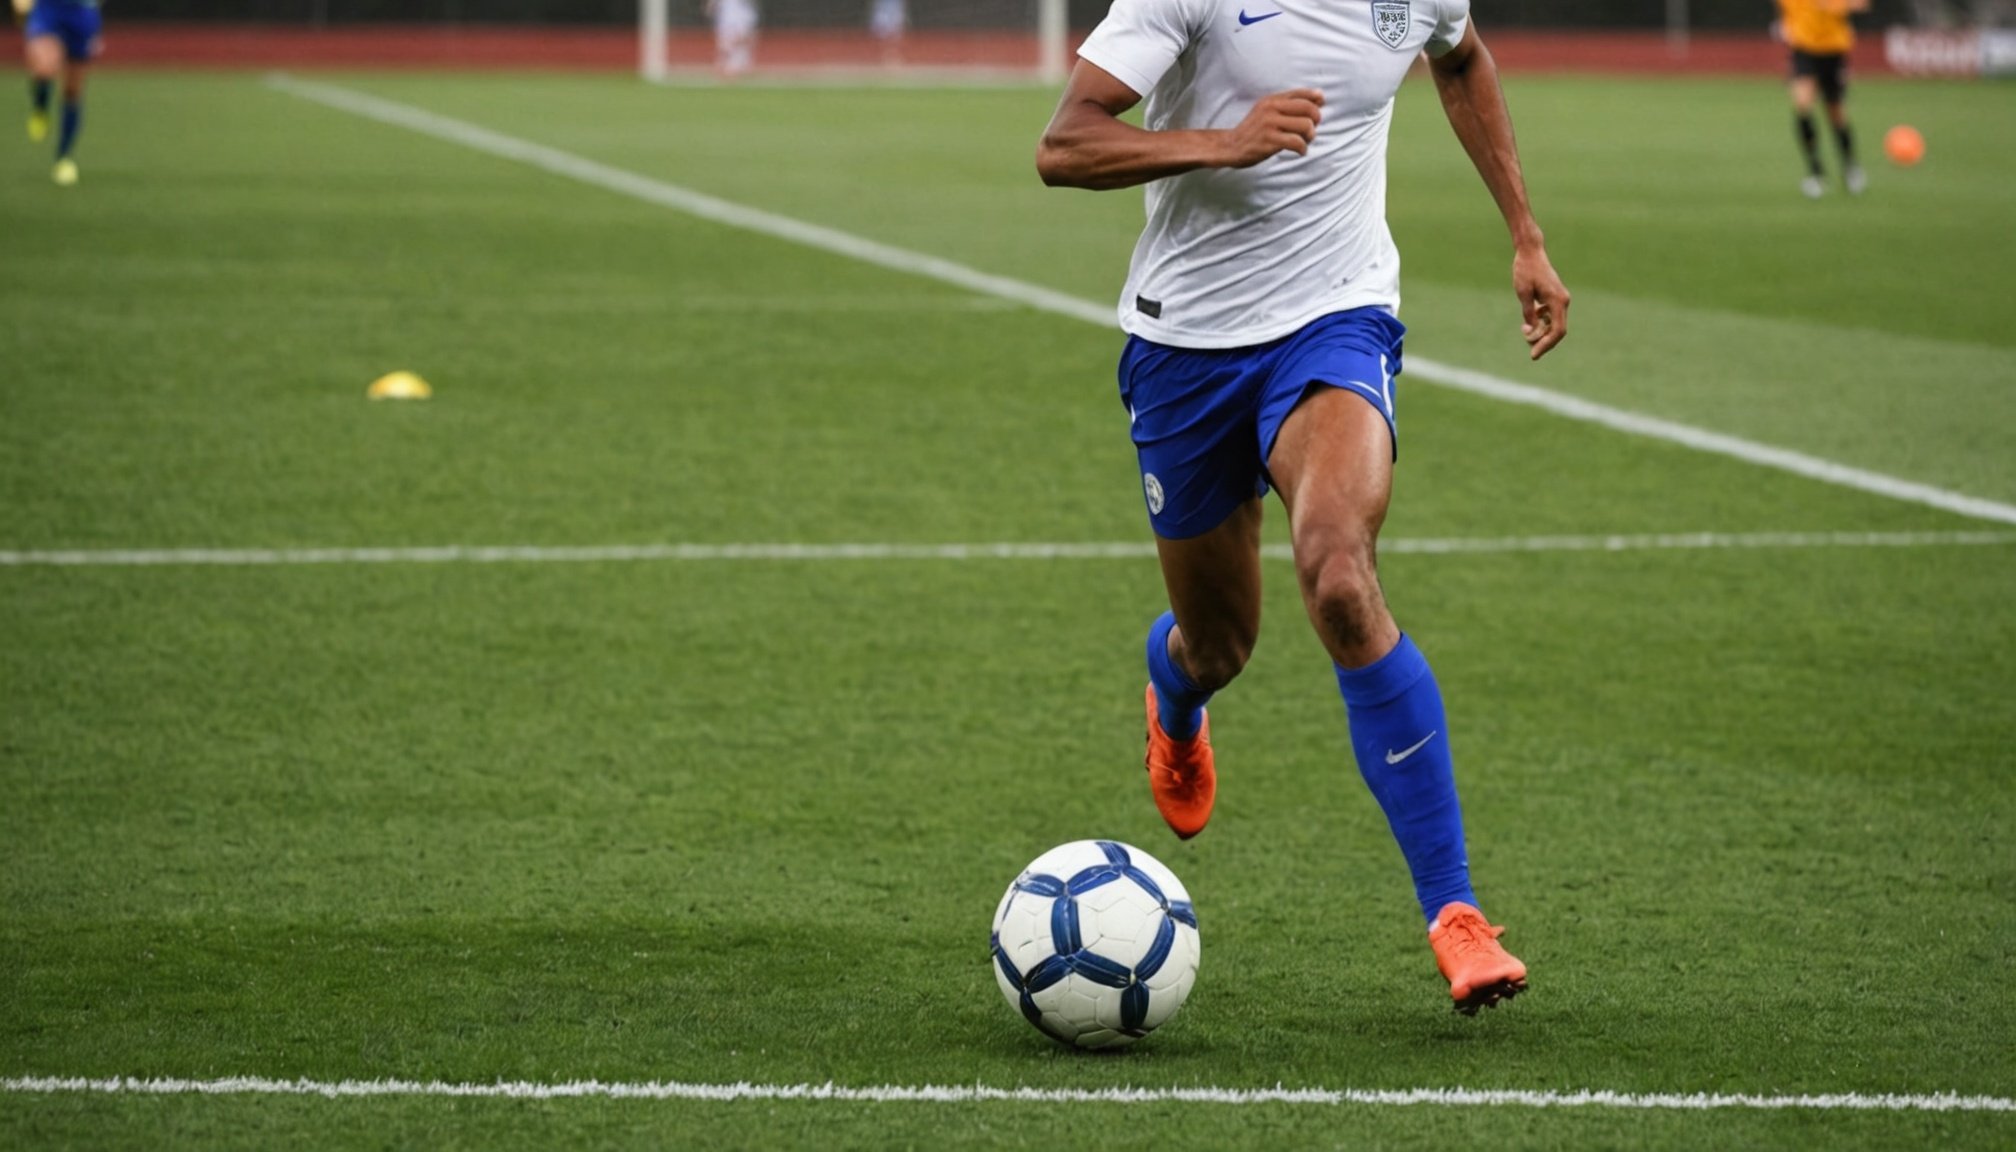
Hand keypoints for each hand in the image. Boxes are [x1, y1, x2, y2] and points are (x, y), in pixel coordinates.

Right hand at [1219, 89, 1323, 167]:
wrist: (1231, 146)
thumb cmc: (1254, 130)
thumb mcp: (1267, 110)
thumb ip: (1289, 104)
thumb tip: (1321, 98)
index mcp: (1272, 99)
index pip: (1303, 94)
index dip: (1317, 101)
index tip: (1318, 109)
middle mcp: (1271, 108)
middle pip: (1309, 109)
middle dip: (1316, 121)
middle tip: (1310, 130)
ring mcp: (1270, 124)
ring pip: (1306, 125)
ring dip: (1310, 136)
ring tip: (1304, 142)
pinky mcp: (1269, 140)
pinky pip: (1297, 142)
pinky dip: (1303, 149)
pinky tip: (1300, 151)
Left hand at [1513, 244, 1569, 359]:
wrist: (1530, 252)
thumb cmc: (1525, 270)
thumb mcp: (1523, 293)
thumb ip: (1528, 313)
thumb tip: (1530, 332)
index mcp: (1558, 300)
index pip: (1557, 330)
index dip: (1546, 345)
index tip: (1533, 355)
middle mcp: (1563, 301)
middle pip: (1558, 330)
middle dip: (1544, 342)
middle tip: (1530, 352)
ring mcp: (1560, 299)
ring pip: (1554, 324)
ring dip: (1542, 332)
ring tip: (1524, 332)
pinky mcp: (1554, 298)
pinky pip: (1551, 316)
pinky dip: (1541, 322)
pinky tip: (1529, 322)